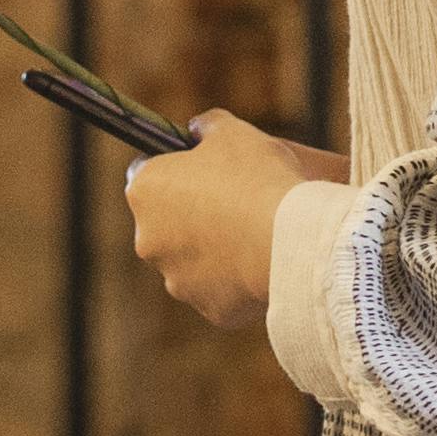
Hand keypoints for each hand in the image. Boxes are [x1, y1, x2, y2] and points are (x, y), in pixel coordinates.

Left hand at [125, 116, 342, 328]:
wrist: (291, 240)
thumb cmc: (258, 178)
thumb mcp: (232, 131)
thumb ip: (206, 126)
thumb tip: (198, 131)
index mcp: (145, 190)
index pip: (146, 172)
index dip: (175, 166)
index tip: (201, 166)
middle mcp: (148, 239)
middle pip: (167, 221)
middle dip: (194, 213)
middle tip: (235, 201)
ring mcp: (176, 279)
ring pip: (192, 260)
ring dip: (214, 248)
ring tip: (255, 233)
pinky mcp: (208, 308)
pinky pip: (220, 290)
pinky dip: (236, 279)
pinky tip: (263, 262)